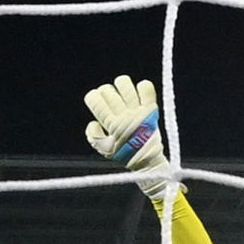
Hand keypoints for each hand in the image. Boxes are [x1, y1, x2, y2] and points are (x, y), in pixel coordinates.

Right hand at [83, 75, 175, 198]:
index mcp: (110, 123)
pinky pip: (146, 87)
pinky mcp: (150, 108)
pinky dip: (142, 87)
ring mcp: (138, 110)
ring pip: (124, 83)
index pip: (94, 98)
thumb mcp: (104, 149)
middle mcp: (124, 115)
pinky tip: (139, 95)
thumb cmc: (125, 154)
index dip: (93, 98)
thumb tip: (93, 121)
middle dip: (105, 93)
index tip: (97, 104)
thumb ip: (93, 136)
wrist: (148, 161)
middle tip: (111, 102)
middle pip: (107, 89)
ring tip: (124, 95)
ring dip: (121, 86)